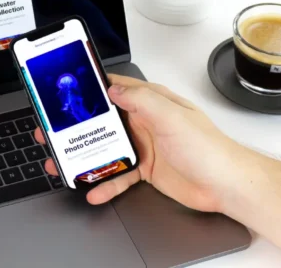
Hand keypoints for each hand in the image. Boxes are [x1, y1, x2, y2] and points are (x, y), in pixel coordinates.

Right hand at [38, 74, 242, 212]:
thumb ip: (141, 101)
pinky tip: (93, 190)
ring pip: (105, 148)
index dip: (90, 89)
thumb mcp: (172, 117)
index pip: (115, 89)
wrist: (227, 186)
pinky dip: (104, 183)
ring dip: (84, 156)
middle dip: (77, 127)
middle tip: (53, 131)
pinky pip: (118, 175)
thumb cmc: (208, 148)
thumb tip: (113, 89)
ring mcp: (144, 145)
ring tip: (62, 163)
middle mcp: (145, 122)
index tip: (66, 92)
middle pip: (103, 121)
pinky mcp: (145, 169)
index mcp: (151, 103)